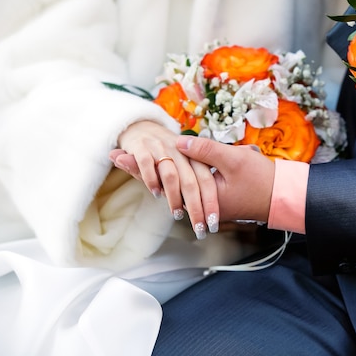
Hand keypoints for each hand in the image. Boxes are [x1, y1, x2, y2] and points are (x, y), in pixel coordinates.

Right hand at [113, 120, 218, 238]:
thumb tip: (214, 205)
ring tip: (177, 214)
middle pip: (191, 182)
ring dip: (174, 197)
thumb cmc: (167, 152)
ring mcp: (161, 148)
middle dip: (196, 208)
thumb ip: (191, 184)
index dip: (211, 203)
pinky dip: (151, 179)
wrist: (141, 126)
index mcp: (194, 156)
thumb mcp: (183, 165)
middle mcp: (180, 152)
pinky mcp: (141, 146)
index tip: (214, 224)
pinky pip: (147, 164)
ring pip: (171, 175)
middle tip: (199, 229)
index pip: (207, 181)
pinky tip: (156, 194)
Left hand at [176, 135, 274, 222]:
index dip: (185, 156)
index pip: (180, 176)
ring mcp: (214, 206)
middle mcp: (205, 208)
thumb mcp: (232, 158)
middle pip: (190, 176)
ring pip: (203, 176)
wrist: (284, 195)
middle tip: (224, 152)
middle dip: (205, 158)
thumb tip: (178, 141)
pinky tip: (239, 160)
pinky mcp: (222, 201)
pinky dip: (222, 168)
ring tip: (237, 156)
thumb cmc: (260, 179)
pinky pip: (214, 181)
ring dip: (215, 161)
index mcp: (203, 200)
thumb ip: (204, 149)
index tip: (197, 145)